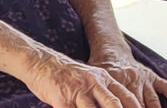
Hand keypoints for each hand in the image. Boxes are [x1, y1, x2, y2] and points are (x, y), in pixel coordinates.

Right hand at [23, 48, 140, 107]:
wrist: (41, 62)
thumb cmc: (66, 73)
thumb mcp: (90, 76)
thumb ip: (103, 90)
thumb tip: (117, 104)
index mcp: (103, 78)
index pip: (125, 96)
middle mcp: (93, 83)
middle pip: (114, 104)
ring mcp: (78, 91)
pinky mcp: (62, 99)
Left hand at [91, 55, 166, 107]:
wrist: (109, 50)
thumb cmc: (99, 69)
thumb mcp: (93, 81)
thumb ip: (98, 97)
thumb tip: (94, 106)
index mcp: (117, 82)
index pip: (124, 105)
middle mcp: (132, 80)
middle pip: (139, 106)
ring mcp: (143, 78)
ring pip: (153, 101)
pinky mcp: (151, 76)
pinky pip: (165, 85)